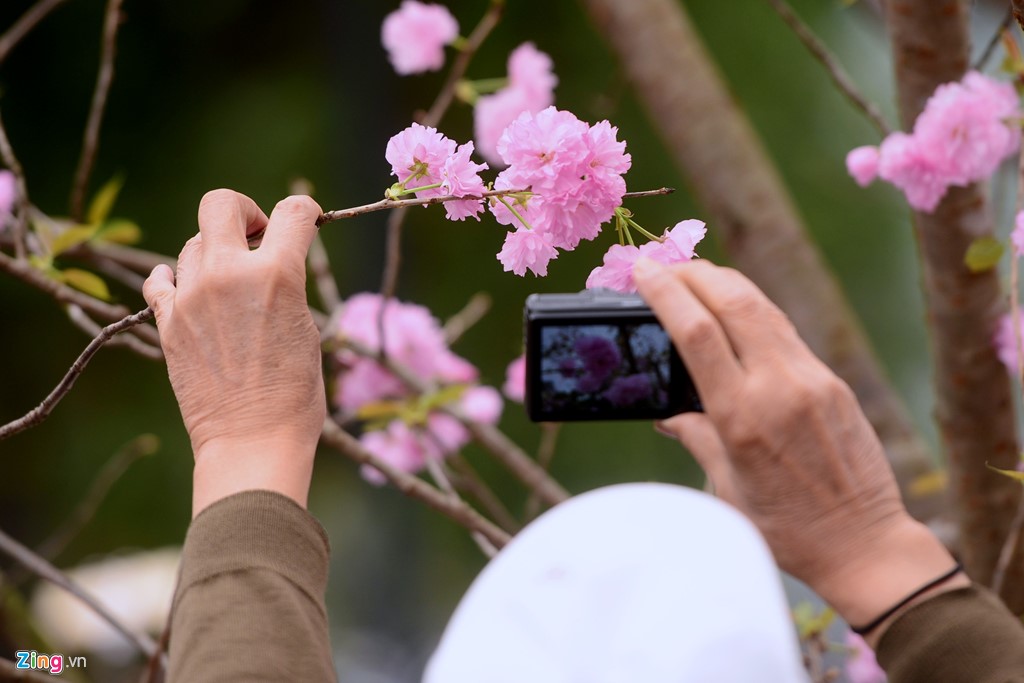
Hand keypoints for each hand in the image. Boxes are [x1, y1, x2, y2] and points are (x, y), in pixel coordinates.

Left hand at [143, 190, 326, 515]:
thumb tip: (273, 262)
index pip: (294, 213)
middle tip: (255, 236)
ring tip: (229, 285)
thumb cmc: (295, 396)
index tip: (305, 222)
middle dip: (243, 212)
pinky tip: (184, 286)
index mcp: (278, 276)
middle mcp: (229, 275)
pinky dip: (171, 276)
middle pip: (221, 205)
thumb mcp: (307, 329)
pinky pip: (159, 278)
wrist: (252, 440)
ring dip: (215, 254)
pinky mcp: (167, 322)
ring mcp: (192, 297)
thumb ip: (286, 285)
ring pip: (194, 244)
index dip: (304, 211)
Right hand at [634, 258, 965, 642]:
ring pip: (764, 308)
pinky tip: (735, 313)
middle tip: (665, 265)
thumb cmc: (786, 528)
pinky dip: (754, 311)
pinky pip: (786, 332)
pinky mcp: (832, 382)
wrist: (863, 542)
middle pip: (734, 301)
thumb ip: (696, 437)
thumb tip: (669, 415)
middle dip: (695, 273)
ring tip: (695, 277)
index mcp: (742, 417)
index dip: (666, 292)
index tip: (643, 270)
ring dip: (725, 283)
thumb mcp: (726, 486)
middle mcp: (779, 388)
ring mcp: (812, 380)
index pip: (697, 332)